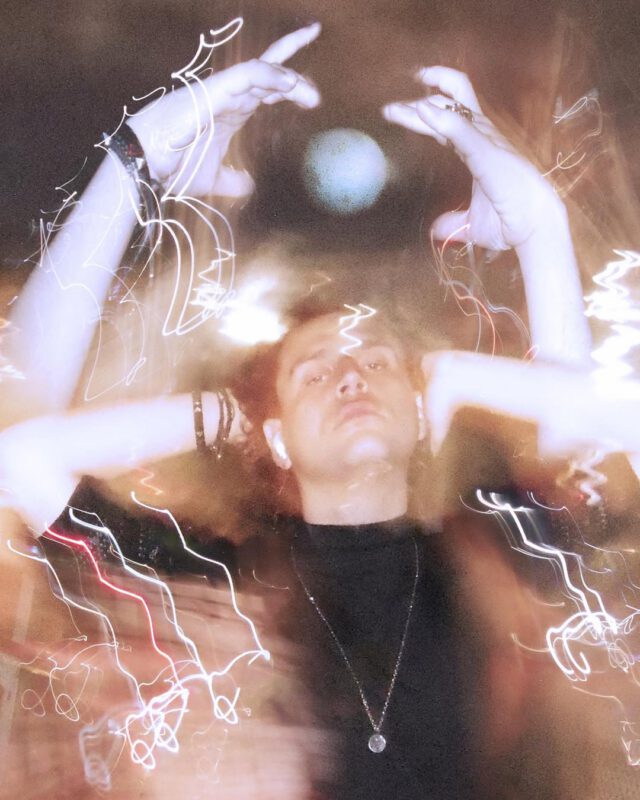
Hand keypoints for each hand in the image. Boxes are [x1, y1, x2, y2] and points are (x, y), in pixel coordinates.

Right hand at [127, 23, 320, 197]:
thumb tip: (249, 187)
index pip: (265, 88)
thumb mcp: (212, 180)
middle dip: (293, 57)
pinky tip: (289, 86)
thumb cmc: (174, 167)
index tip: (313, 95)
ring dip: (289, 78)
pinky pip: (247, 74)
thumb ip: (232, 181)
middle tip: (316, 50)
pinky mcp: (214, 91)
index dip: (289, 85)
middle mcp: (230, 96)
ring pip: (262, 70)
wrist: (148, 164)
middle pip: (268, 68)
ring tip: (311, 96)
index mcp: (233, 111)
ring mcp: (222, 91)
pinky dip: (270, 76)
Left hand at [383, 66, 563, 251]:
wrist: (535, 229)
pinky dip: (442, 120)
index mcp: (478, 151)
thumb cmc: (511, 223)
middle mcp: (482, 139)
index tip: (397, 112)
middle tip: (389, 108)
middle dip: (416, 104)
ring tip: (394, 107)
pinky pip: (463, 131)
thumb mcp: (472, 224)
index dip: (423, 115)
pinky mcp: (488, 153)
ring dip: (422, 105)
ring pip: (453, 110)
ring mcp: (487, 142)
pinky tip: (423, 112)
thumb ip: (453, 222)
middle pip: (447, 108)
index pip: (447, 123)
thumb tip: (435, 229)